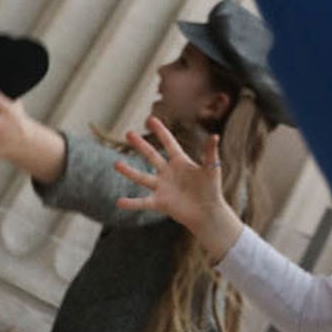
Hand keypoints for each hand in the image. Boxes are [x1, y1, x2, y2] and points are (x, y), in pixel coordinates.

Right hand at [115, 117, 241, 259]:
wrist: (208, 213)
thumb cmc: (211, 189)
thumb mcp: (212, 169)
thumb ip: (210, 153)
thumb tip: (215, 135)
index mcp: (180, 162)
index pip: (168, 143)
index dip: (160, 131)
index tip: (150, 118)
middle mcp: (168, 172)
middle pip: (151, 156)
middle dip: (140, 145)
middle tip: (128, 133)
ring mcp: (162, 188)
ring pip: (142, 177)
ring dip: (129, 171)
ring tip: (116, 163)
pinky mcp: (160, 203)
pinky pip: (142, 202)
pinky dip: (131, 203)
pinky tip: (119, 202)